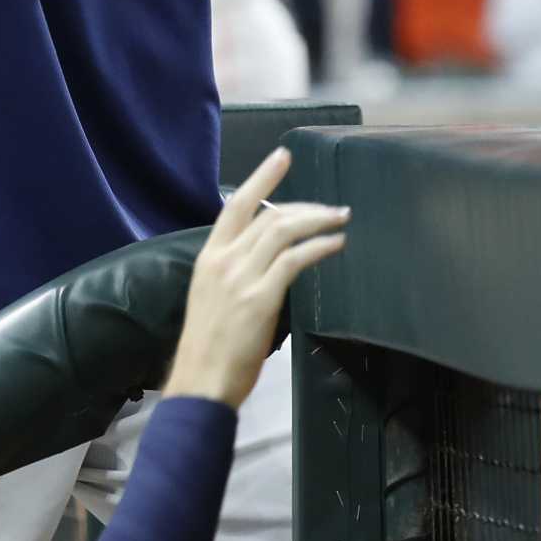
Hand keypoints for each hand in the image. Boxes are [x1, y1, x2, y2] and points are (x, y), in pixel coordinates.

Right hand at [161, 146, 347, 408]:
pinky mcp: (260, 297)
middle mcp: (223, 260)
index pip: (235, 205)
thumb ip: (236, 273)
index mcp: (208, 258)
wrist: (199, 384)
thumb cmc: (207, 349)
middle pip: (269, 215)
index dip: (261, 177)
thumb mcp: (211, 298)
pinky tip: (336, 244)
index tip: (283, 156)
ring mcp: (241, 277)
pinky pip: (295, 259)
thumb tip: (267, 260)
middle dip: (305, 205)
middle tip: (332, 206)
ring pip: (284, 230)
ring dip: (318, 219)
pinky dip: (319, 246)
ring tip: (341, 218)